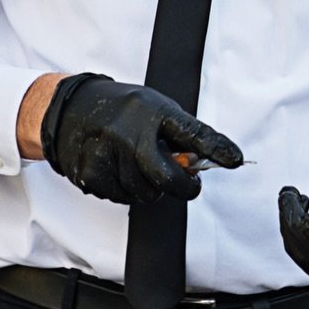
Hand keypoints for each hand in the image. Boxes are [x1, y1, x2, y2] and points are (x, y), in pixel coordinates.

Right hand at [38, 75, 241, 206]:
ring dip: (149, 188)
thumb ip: (178, 136)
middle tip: (187, 184)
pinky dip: (125, 191)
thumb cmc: (121, 111)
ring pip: (145, 193)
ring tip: (140, 166)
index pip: (191, 132)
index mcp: (152, 111)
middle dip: (182, 186)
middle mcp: (130, 131)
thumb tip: (204, 164)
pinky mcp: (91, 172)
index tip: (236, 160)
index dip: (216, 148)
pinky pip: (121, 198)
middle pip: (166, 177)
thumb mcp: (153, 110)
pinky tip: (119, 170)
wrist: (72, 110)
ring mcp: (108, 152)